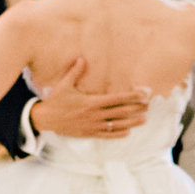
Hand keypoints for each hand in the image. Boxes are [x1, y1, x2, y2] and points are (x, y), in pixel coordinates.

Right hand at [30, 58, 150, 138]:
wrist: (46, 119)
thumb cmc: (55, 101)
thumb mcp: (65, 84)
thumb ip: (75, 72)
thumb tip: (82, 58)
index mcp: (91, 102)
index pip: (116, 99)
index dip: (131, 96)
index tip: (143, 95)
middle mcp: (95, 114)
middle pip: (120, 112)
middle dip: (136, 108)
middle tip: (149, 106)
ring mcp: (93, 125)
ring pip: (117, 124)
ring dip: (132, 122)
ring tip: (144, 120)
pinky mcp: (89, 133)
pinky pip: (107, 135)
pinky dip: (118, 134)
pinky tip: (128, 132)